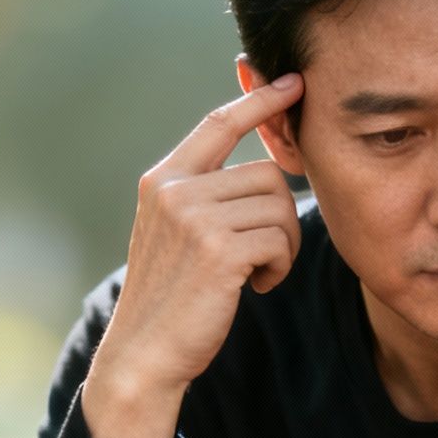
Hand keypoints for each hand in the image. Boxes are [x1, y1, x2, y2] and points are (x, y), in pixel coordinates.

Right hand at [92, 71, 304, 396]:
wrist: (144, 354)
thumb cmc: (171, 298)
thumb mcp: (177, 233)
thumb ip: (205, 195)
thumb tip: (265, 167)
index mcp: (162, 180)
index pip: (218, 124)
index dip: (258, 100)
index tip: (292, 83)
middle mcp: (175, 190)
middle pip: (267, 174)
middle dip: (280, 215)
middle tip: (265, 254)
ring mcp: (194, 218)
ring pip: (280, 206)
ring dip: (283, 245)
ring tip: (257, 273)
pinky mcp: (218, 249)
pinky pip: (280, 238)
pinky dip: (280, 266)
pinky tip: (255, 287)